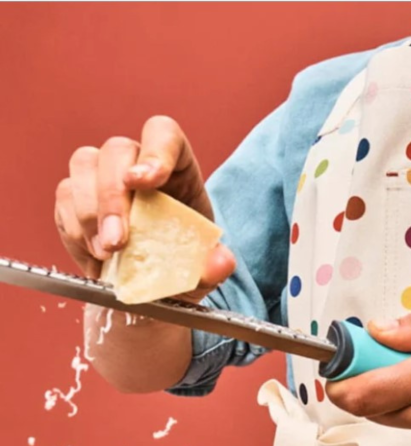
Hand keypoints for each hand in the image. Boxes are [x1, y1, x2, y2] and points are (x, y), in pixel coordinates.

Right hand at [54, 115, 234, 299]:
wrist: (152, 275)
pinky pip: (63, 200)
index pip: (164, 134)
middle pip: (116, 150)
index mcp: (176, 164)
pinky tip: (93, 255)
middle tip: (117, 242)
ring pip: (83, 167)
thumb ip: (216, 263)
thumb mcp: (205, 263)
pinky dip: (74, 230)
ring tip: (106, 253)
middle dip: (112, 198)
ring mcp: (101, 173)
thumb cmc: (182, 256)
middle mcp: (136, 159)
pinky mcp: (75, 197)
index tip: (144, 181)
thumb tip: (222, 263)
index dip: (154, 151)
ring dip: (89, 214)